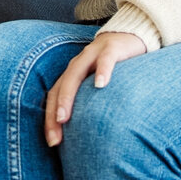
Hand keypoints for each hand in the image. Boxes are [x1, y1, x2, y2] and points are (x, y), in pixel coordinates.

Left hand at [44, 32, 148, 146]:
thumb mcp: (99, 85)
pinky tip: (101, 85)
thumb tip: (88, 137)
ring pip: (74, 74)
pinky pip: (105, 60)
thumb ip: (91, 103)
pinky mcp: (111, 48)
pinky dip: (102, 72)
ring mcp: (92, 54)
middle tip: (54, 135)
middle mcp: (78, 64)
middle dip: (54, 112)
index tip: (52, 143)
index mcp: (72, 74)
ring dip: (67, 96)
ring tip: (64, 118)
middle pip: (60, 87)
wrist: (130, 35)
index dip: (50, 119)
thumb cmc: (113, 67)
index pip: (54, 97)